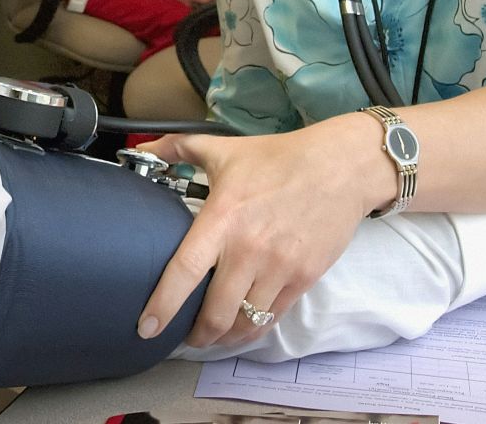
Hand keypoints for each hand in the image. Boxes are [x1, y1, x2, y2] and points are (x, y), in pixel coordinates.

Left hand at [135, 114, 387, 347]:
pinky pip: (272, 317)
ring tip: (212, 336)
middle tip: (184, 337)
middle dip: (197, 334)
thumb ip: (179, 149)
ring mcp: (279, 267)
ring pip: (245, 322)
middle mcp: (249, 249)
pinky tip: (243, 327)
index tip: (147, 327)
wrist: (341, 168)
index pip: (186, 270)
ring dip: (225, 336)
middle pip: (216, 312)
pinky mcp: (303, 278)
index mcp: (223, 218)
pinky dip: (254, 328)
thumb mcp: (225, 149)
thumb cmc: (278, 158)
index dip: (164, 303)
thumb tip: (144, 147)